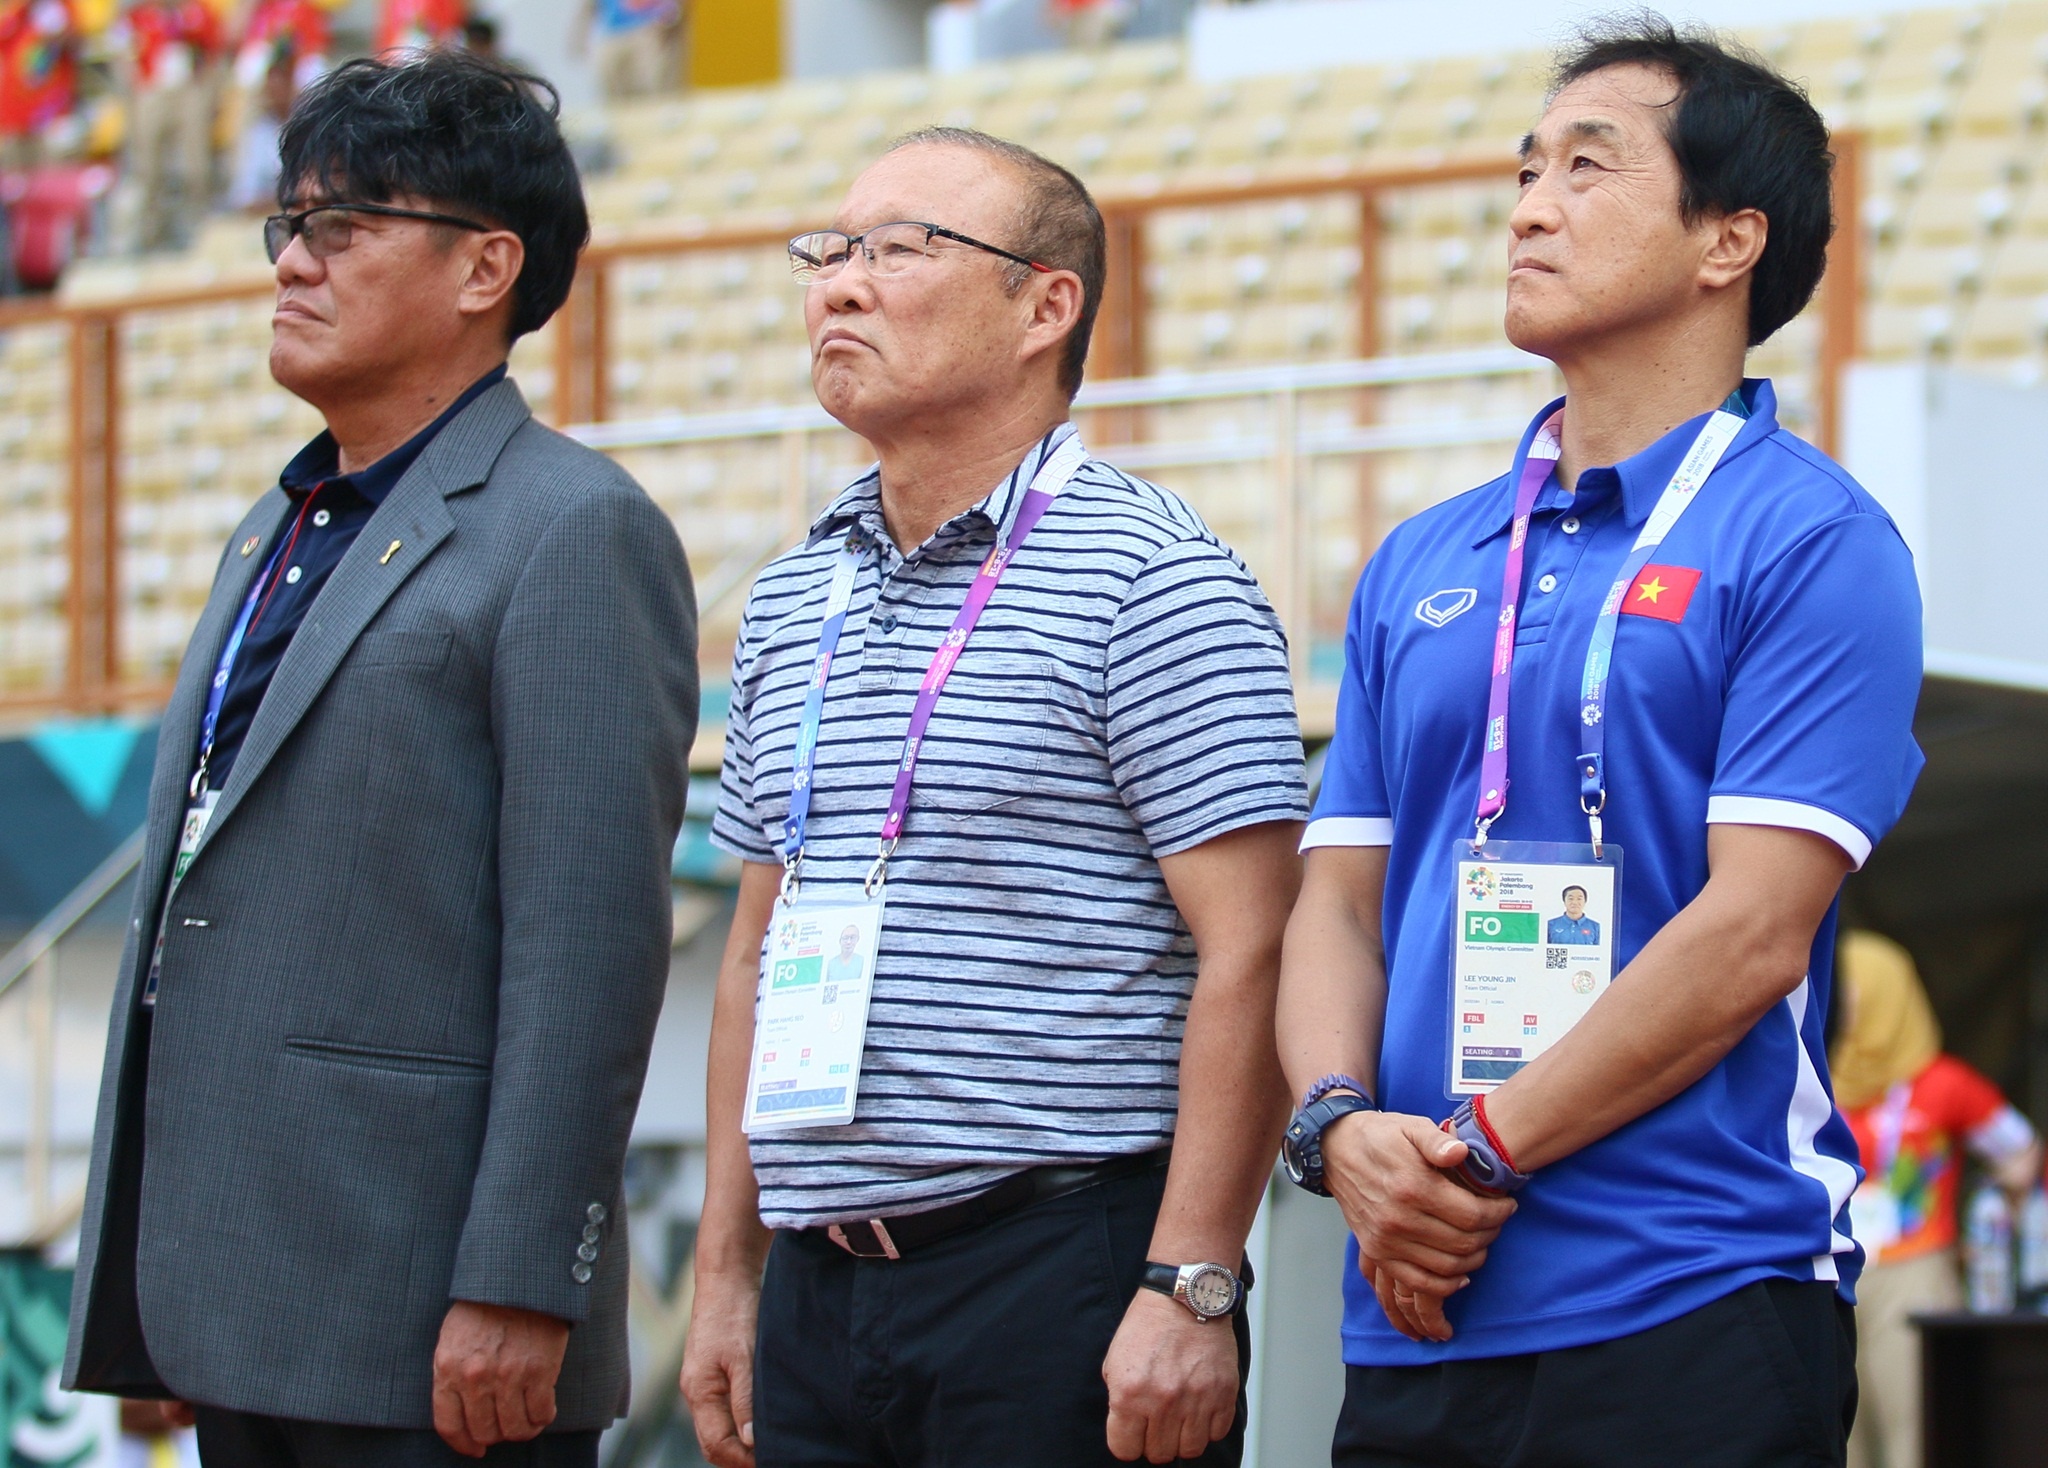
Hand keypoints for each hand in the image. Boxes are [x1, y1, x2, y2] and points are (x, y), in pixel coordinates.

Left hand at [431, 1301, 570, 1457]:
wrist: (519, 1278)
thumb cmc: (483, 1306)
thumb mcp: (453, 1338)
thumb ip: (452, 1375)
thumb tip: (462, 1416)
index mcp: (448, 1369)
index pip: (449, 1426)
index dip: (463, 1445)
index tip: (475, 1449)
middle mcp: (475, 1377)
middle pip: (484, 1432)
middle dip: (495, 1434)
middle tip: (505, 1424)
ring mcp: (508, 1375)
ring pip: (514, 1430)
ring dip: (522, 1430)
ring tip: (527, 1420)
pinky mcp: (539, 1370)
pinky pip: (541, 1413)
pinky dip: (543, 1417)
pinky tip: (543, 1409)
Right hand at [680, 1271, 761, 1467]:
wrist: (726, 1278)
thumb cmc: (733, 1313)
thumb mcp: (744, 1358)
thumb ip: (745, 1400)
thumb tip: (749, 1441)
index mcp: (699, 1392)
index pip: (716, 1445)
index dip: (742, 1460)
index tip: (771, 1461)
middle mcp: (696, 1392)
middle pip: (713, 1442)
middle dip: (739, 1457)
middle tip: (773, 1458)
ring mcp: (704, 1382)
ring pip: (718, 1427)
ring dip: (741, 1441)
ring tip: (772, 1444)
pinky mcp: (714, 1372)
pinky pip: (723, 1410)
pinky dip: (740, 1423)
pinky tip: (761, 1421)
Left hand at [1103, 1288, 1239, 1462]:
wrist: (1185, 1297)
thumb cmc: (1149, 1325)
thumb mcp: (1115, 1361)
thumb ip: (1119, 1401)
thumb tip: (1127, 1430)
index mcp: (1130, 1393)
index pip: (1125, 1450)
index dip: (1127, 1442)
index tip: (1133, 1433)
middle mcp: (1163, 1401)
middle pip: (1158, 1454)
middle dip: (1154, 1441)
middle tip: (1156, 1421)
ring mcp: (1196, 1400)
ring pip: (1189, 1450)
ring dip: (1182, 1438)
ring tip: (1179, 1417)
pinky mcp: (1223, 1394)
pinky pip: (1216, 1433)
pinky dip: (1208, 1426)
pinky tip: (1198, 1407)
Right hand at [1322, 1111, 1515, 1341]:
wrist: (1335, 1150)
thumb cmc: (1381, 1137)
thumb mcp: (1411, 1126)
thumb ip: (1438, 1140)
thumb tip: (1461, 1153)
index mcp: (1412, 1186)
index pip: (1472, 1215)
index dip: (1499, 1214)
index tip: (1508, 1206)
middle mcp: (1399, 1219)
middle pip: (1464, 1243)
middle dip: (1490, 1235)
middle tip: (1497, 1222)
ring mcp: (1386, 1240)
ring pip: (1446, 1267)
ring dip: (1473, 1260)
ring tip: (1482, 1242)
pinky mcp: (1377, 1253)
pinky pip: (1418, 1282)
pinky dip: (1445, 1285)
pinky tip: (1460, 1274)